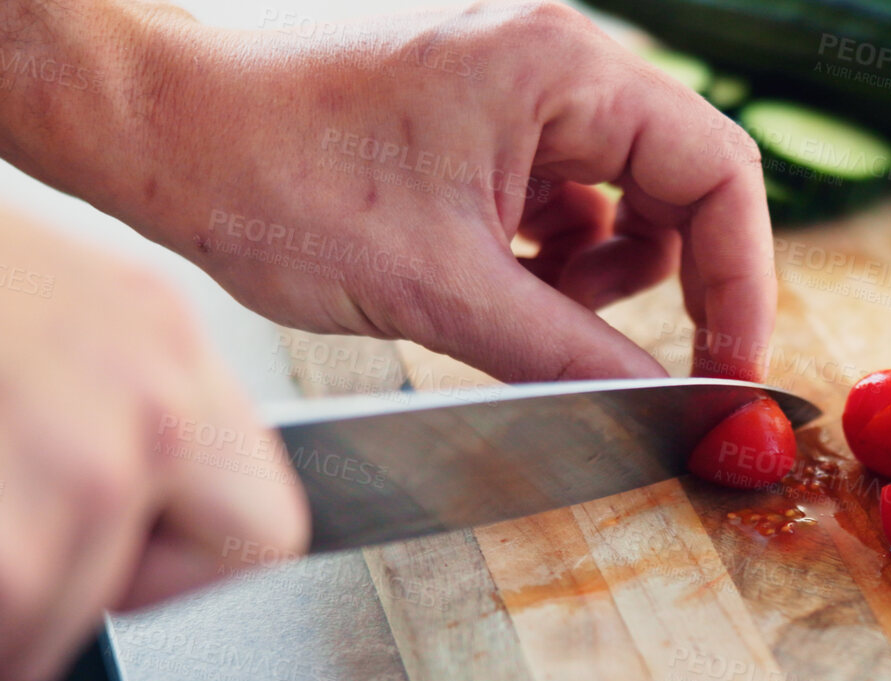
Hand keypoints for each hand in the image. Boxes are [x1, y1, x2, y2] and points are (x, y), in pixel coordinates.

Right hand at [0, 159, 307, 680]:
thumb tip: (151, 472)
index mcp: (157, 365)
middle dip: (12, 582)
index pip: (257, 531)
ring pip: (0, 644)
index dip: (172, 554)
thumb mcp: (46, 286)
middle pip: (94, 607)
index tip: (123, 544)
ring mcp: (35, 528)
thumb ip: (122, 390)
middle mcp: (115, 449)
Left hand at [110, 2, 775, 382]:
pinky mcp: (475, 117)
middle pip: (680, 182)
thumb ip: (571, 355)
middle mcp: (551, 60)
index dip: (739, 283)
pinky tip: (494, 286)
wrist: (151, 130)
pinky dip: (549, 255)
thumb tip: (664, 408)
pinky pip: (559, 193)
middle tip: (653, 367)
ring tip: (533, 312)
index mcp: (562, 69)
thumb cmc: (268, 175)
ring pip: (621, 195)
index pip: (717, 173)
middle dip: (672, 283)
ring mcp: (512, 84)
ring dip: (602, 273)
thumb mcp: (441, 292)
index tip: (729, 371)